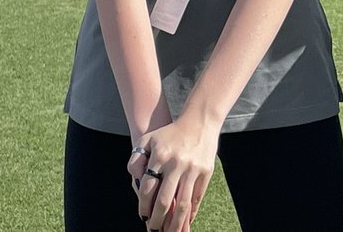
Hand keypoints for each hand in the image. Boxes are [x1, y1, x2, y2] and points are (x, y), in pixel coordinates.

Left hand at [130, 115, 219, 229]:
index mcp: (160, 156)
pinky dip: (191, 212)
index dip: (144, 206)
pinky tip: (186, 221)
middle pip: (165, 200)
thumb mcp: (148, 140)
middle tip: (153, 230)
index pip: (147, 189)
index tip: (143, 216)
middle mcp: (177, 163)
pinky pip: (197, 197)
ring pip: (183, 203)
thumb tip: (135, 183)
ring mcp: (193, 168)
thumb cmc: (170, 133)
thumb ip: (135, 160)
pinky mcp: (206, 171)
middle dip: (157, 220)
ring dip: (175, 222)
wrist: (200, 121)